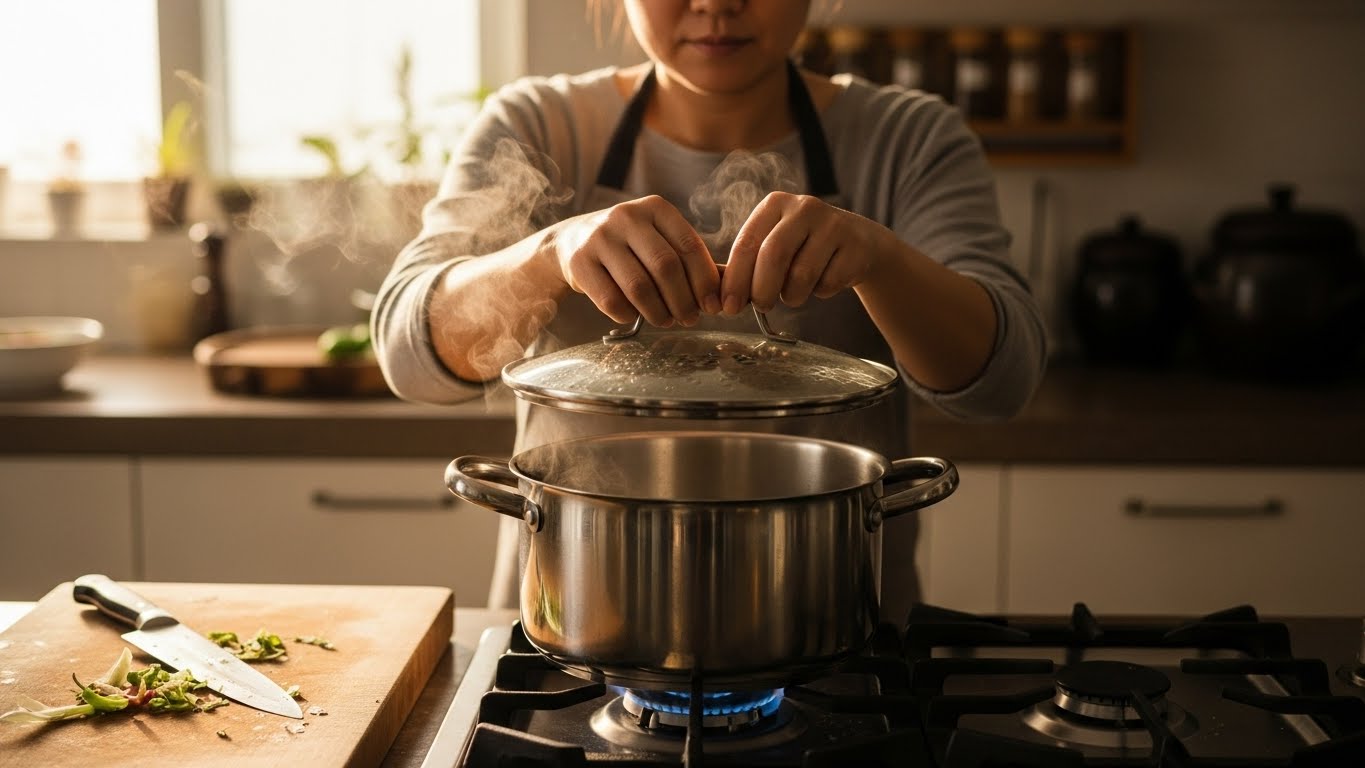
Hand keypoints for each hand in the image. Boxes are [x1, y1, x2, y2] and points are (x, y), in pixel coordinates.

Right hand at [556, 195, 720, 326]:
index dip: (705, 281)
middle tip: (690, 319)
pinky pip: (612, 301)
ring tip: (666, 321)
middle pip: (665, 266)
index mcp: (655, 208)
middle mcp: (626, 217)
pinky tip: (635, 316)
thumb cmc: (628, 246)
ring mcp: (599, 238)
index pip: (689, 246)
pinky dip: (629, 315)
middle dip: (683, 300)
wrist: (571, 241)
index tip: (712, 306)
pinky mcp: (579, 262)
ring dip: (658, 312)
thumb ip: (688, 259)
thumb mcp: (658, 239)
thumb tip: (726, 290)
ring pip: (639, 286)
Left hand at [721, 192, 886, 313]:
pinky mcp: (855, 246)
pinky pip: (828, 283)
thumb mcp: (774, 246)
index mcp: (774, 205)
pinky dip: (821, 292)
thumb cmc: (804, 249)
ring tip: (796, 291)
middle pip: (773, 256)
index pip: (747, 243)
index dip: (735, 279)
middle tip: (762, 307)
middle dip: (762, 290)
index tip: (728, 307)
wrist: (859, 244)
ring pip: (801, 276)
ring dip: (793, 296)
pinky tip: (825, 279)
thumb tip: (714, 296)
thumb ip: (745, 265)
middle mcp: (803, 208)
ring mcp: (833, 224)